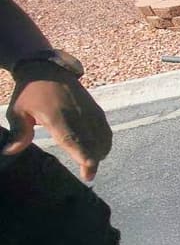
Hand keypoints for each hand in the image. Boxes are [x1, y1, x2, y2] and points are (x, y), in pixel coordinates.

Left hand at [4, 62, 111, 180]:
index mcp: (57, 116)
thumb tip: (10, 152)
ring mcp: (88, 110)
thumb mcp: (17, 111)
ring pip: (102, 135)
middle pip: (91, 141)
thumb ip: (19, 132)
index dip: (83, 154)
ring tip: (93, 163)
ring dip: (101, 151)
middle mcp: (77, 114)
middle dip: (93, 160)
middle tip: (89, 175)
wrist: (47, 68)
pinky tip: (101, 149)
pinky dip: (105, 140)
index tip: (89, 167)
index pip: (73, 138)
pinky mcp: (95, 108)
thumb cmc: (29, 92)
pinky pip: (104, 128)